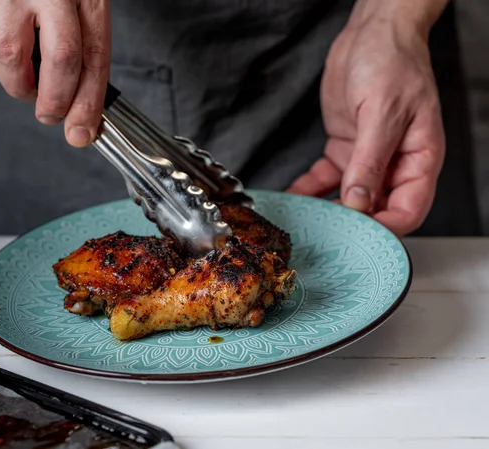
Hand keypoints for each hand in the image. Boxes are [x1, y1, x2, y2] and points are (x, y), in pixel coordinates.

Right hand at [0, 0, 110, 147]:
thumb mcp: (80, 3)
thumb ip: (83, 48)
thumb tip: (81, 107)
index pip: (96, 58)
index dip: (89, 103)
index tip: (82, 132)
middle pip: (61, 61)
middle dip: (54, 103)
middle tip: (49, 114)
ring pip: (12, 57)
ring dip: (18, 86)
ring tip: (24, 84)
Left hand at [287, 5, 445, 236]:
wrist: (371, 35)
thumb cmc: (392, 63)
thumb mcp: (382, 113)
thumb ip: (369, 161)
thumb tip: (358, 202)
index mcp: (419, 159)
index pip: (408, 210)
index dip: (385, 229)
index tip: (358, 237)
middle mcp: (395, 165)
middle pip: (376, 210)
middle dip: (352, 225)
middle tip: (324, 234)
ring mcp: (368, 159)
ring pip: (348, 199)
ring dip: (327, 211)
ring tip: (305, 222)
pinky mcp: (345, 150)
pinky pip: (326, 178)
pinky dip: (310, 189)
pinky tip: (295, 198)